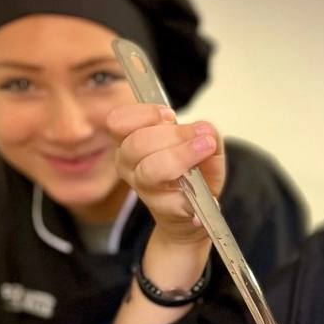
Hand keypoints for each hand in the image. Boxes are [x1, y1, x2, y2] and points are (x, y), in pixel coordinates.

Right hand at [107, 103, 224, 246]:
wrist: (197, 206)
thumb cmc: (192, 168)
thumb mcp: (201, 140)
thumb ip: (204, 130)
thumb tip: (204, 130)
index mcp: (130, 140)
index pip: (118, 122)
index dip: (144, 114)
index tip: (170, 115)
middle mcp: (128, 164)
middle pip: (137, 144)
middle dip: (173, 135)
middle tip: (200, 136)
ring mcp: (143, 188)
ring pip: (150, 169)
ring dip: (182, 156)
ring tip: (206, 149)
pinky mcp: (162, 209)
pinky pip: (173, 200)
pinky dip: (192, 193)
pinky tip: (206, 191)